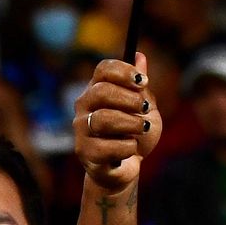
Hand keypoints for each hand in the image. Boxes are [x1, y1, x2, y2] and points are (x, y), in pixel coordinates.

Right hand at [73, 54, 159, 194]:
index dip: (124, 71)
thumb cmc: (134, 135)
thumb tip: (140, 56)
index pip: (103, 70)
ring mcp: (81, 129)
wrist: (127, 167)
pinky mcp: (84, 152)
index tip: (142, 81)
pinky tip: (131, 149)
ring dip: (130, 124)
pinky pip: (107, 146)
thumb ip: (140, 87)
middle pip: (101, 91)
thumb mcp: (144, 109)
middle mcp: (84, 106)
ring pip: (103, 119)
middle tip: (143, 108)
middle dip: (128, 99)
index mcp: (98, 90)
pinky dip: (127, 147)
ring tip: (142, 129)